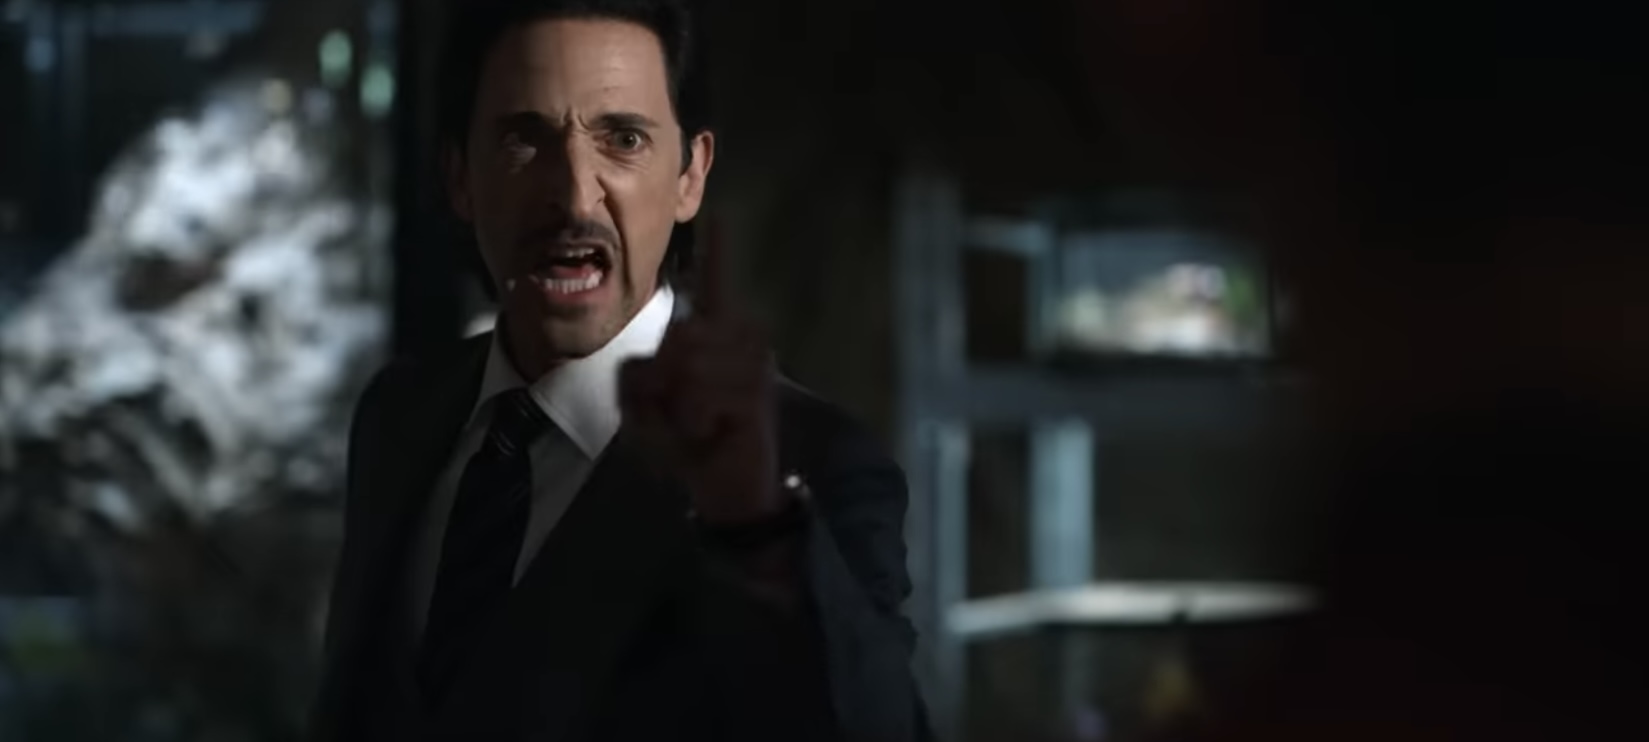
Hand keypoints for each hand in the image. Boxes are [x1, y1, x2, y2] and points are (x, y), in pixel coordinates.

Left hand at [619, 223, 780, 524]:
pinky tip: (713, 430)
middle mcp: (741, 344)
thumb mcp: (642, 410)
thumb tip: (666, 357)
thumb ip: (635, 377)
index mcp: (714, 339)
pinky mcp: (758, 394)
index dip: (717, 253)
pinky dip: (695, 418)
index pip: (715, 288)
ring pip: (688, 365)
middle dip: (660, 381)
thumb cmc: (687, 443)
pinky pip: (704, 394)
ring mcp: (754, 366)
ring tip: (698, 423)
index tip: (720, 216)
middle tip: (678, 413)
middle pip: (679, 336)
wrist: (725, 487)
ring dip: (678, 404)